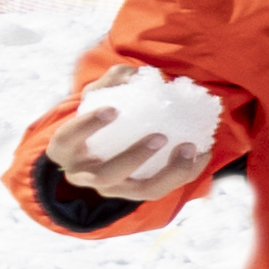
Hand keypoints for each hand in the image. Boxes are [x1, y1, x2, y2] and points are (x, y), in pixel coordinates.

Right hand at [42, 86, 215, 197]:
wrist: (110, 140)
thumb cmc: (104, 113)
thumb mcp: (100, 94)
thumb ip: (113, 80)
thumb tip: (132, 75)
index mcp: (66, 149)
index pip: (66, 140)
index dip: (87, 127)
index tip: (113, 109)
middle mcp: (84, 175)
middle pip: (104, 176)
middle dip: (133, 158)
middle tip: (160, 136)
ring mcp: (114, 188)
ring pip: (140, 190)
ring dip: (167, 172)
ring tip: (188, 147)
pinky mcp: (139, 192)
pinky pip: (165, 188)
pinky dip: (186, 172)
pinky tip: (202, 152)